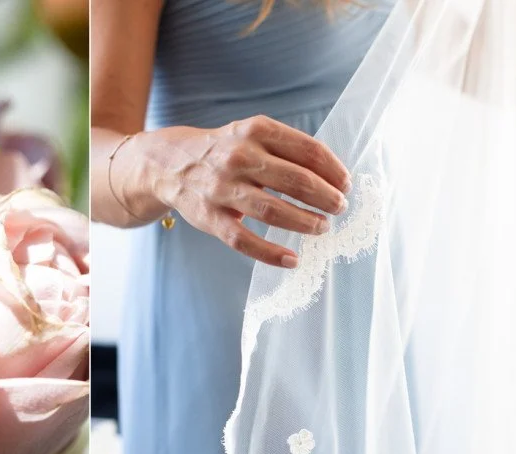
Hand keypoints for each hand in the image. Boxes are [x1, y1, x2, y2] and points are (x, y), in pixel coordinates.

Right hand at [120, 116, 351, 267]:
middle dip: (326, 198)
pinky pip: (244, 240)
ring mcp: (223, 189)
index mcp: (256, 131)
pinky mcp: (210, 217)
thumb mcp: (251, 135)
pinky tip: (292, 259)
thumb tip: (332, 177)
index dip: (334, 170)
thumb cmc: (223, 151)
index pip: (309, 151)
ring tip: (322, 228)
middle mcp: (240, 157)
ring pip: (273, 211)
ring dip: (305, 223)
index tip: (346, 185)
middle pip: (296, 181)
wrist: (170, 163)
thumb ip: (286, 149)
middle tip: (339, 209)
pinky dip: (271, 253)